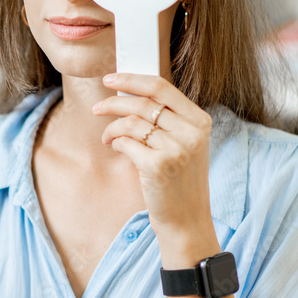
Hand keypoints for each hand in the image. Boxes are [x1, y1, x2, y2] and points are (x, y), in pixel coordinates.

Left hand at [92, 72, 213, 243]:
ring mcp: (176, 149)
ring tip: (107, 137)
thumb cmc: (179, 179)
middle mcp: (191, 132)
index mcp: (200, 121)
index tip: (111, 78)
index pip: (162, 87)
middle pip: (142, 103)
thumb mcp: (185, 144)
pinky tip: (117, 149)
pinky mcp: (158, 166)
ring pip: (130, 122)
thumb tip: (129, 93)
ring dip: (111, 128)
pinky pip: (125, 143)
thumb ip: (168, 119)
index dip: (132, 80)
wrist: (186, 219)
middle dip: (113, 102)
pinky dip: (116, 143)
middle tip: (97, 107)